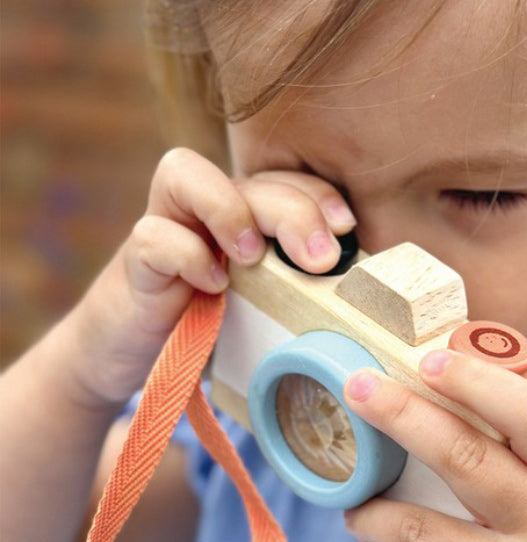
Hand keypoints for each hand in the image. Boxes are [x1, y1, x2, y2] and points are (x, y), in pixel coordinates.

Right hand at [70, 148, 355, 404]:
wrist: (137, 351)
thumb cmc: (212, 325)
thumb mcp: (266, 305)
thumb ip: (299, 288)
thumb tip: (357, 297)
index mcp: (250, 216)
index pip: (288, 181)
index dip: (319, 194)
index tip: (347, 229)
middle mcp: (209, 210)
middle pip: (252, 179)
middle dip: (294, 210)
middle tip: (320, 260)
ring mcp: (169, 227)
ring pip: (185, 172)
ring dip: (230, 209)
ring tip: (254, 257)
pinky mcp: (136, 260)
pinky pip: (152, 235)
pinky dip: (186, 255)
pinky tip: (213, 286)